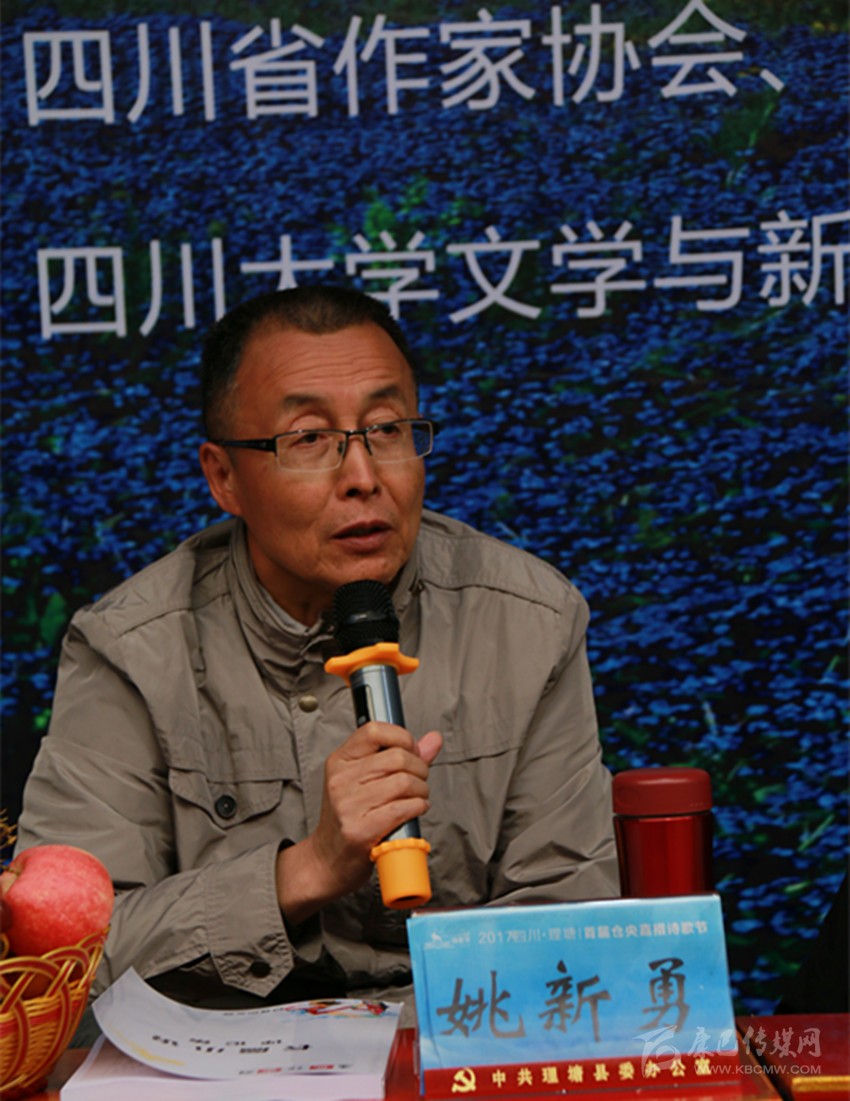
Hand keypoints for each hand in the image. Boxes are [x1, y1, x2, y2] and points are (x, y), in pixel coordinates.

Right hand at [276, 724, 441, 922]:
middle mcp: (341, 780)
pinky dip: (418, 807)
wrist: (328, 860)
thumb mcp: (365, 780)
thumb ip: (401, 756)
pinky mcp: (360, 830)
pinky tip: (415, 810)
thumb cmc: (350, 818)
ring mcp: (348, 805)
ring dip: (422, 790)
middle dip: (420, 768)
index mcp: (340, 761)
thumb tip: (434, 739)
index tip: (412, 751)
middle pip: (397, 757)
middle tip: (419, 781)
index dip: (402, 737)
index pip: (374, 730)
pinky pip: (404, 808)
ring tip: (418, 797)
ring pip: (404, 782)